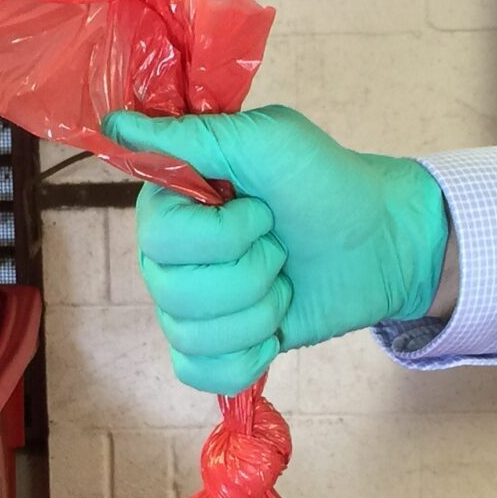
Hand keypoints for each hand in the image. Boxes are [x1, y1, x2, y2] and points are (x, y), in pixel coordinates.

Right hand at [102, 107, 450, 393]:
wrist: (381, 243)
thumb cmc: (326, 183)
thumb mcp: (267, 139)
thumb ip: (192, 135)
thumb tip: (115, 125)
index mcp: (172, 203)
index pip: (160, 237)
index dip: (220, 233)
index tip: (259, 209)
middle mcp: (167, 256)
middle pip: (174, 292)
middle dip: (248, 273)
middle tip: (278, 246)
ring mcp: (189, 305)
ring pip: (192, 334)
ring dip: (258, 311)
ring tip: (283, 281)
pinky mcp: (215, 348)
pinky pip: (200, 371)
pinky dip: (246, 357)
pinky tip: (271, 333)